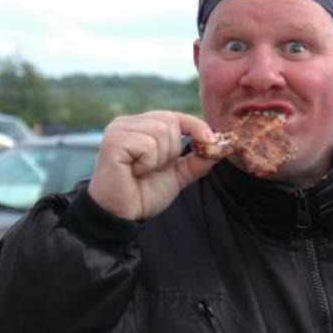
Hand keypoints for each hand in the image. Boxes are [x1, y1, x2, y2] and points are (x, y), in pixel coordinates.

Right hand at [88, 111, 217, 220]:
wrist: (123, 216)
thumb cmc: (144, 193)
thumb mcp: (178, 174)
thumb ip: (197, 160)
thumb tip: (219, 147)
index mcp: (141, 126)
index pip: (175, 116)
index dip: (195, 126)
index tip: (210, 140)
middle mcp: (127, 123)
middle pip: (170, 121)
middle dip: (172, 150)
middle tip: (154, 168)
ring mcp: (118, 130)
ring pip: (161, 131)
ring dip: (159, 158)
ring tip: (142, 171)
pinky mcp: (113, 142)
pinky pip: (147, 144)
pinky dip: (148, 163)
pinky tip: (133, 172)